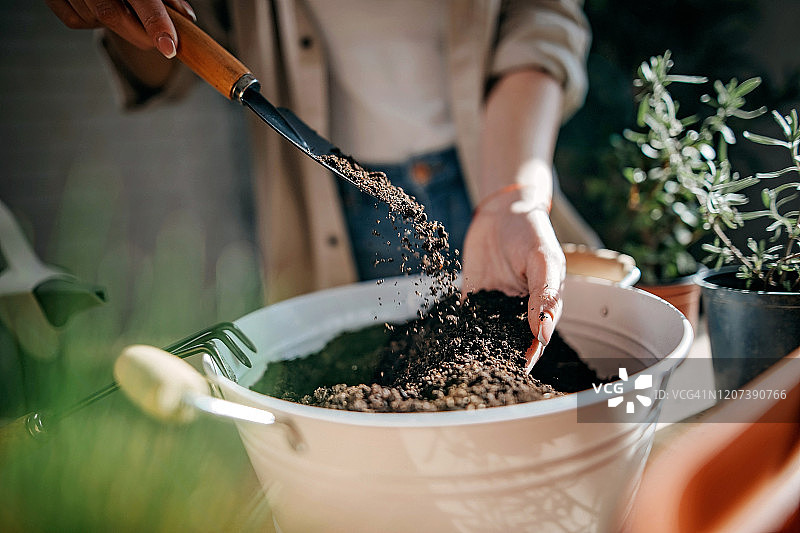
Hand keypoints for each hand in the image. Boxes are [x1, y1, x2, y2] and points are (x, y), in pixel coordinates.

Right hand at [45, 0, 195, 57]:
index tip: (169, 48)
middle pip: (112, 15)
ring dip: (115, 24)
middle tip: (161, 43)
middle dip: (139, 34)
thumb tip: (186, 17)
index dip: (155, 23)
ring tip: (121, 6)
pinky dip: (90, 20)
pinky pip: (75, 21)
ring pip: (94, 19)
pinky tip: (96, 5)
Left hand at [461, 184, 565, 372]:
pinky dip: (458, 332)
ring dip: (480, 350)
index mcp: (543, 304)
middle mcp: (518, 309)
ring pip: (488, 334)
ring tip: (468, 371)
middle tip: (491, 378)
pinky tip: (448, 348)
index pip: (537, 337)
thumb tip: (542, 333)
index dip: (530, 355)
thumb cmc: (531, 231)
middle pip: (512, 341)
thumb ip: (543, 294)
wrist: (503, 210)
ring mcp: (494, 304)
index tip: (520, 371)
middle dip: (503, 359)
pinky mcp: (473, 296)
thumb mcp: (544, 259)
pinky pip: (465, 318)